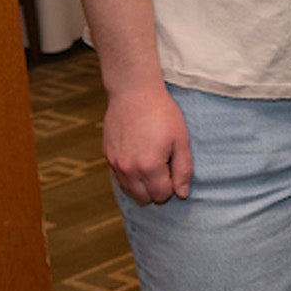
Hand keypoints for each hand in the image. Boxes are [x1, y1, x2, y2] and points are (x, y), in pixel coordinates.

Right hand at [103, 86, 192, 204]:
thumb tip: (182, 194)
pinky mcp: (107, 155)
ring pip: (130, 190)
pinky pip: (119, 177)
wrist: (134, 92)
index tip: (175, 169)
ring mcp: (115, 163)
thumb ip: (183, 170)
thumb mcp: (181, 140)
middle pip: (144, 198)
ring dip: (142, 184)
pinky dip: (130, 174)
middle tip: (165, 167)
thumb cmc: (162, 113)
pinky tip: (139, 157)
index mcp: (149, 167)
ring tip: (152, 162)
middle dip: (157, 189)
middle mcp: (128, 169)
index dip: (172, 187)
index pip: (161, 195)